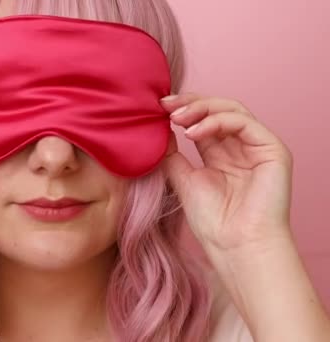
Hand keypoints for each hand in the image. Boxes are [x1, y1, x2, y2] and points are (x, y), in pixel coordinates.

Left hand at [159, 93, 293, 251]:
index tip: (157, 108)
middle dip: (190, 103)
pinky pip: (244, 123)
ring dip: (201, 108)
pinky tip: (193, 132)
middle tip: (165, 105)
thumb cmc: (213, 221)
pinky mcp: (273, 150)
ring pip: (232, 110)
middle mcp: (240, 147)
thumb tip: (158, 131)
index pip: (202, 120)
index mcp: (220, 154)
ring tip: (176, 118)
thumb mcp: (183, 180)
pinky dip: (216, 121)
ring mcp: (258, 147)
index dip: (182, 110)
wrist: (235, 246)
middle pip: (217, 109)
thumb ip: (173, 155)